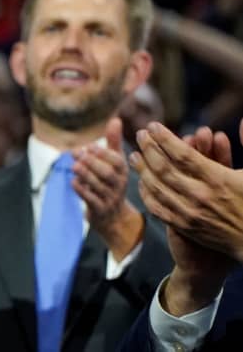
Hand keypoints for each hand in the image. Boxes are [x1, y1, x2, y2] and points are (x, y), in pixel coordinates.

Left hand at [72, 117, 142, 259]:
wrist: (113, 216)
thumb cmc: (111, 182)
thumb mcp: (115, 163)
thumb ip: (113, 142)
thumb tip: (116, 119)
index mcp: (123, 172)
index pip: (118, 162)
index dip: (104, 154)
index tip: (90, 146)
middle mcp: (119, 185)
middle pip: (108, 174)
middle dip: (92, 162)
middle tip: (76, 153)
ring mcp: (110, 199)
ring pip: (99, 186)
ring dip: (85, 174)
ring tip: (73, 165)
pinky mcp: (100, 210)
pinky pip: (91, 200)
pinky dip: (81, 190)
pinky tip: (73, 181)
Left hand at [132, 121, 242, 262]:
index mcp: (219, 179)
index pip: (183, 154)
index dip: (164, 138)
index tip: (152, 126)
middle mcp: (201, 196)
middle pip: (164, 168)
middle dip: (148, 148)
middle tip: (139, 134)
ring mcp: (190, 213)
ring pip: (156, 187)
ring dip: (142, 169)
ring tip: (134, 155)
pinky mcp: (184, 227)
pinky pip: (157, 208)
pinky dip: (146, 193)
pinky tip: (142, 182)